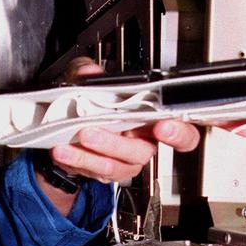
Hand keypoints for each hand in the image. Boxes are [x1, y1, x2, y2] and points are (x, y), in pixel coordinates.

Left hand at [54, 57, 199, 183]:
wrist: (70, 133)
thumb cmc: (92, 106)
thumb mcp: (89, 82)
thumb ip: (90, 74)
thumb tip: (88, 72)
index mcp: (151, 120)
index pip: (182, 132)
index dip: (179, 132)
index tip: (164, 126)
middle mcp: (142, 144)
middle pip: (143, 152)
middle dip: (118, 144)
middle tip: (93, 131)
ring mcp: (124, 162)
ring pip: (116, 165)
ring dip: (92, 153)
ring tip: (75, 138)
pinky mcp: (105, 173)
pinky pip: (94, 172)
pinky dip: (77, 160)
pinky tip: (63, 150)